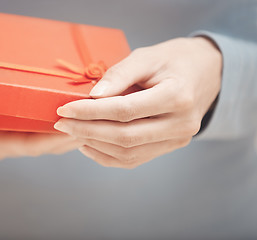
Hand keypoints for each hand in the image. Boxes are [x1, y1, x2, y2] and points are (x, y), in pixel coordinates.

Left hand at [54, 37, 221, 168]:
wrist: (205, 72)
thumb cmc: (174, 59)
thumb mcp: (147, 56)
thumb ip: (119, 75)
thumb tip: (93, 97)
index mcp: (177, 97)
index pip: (125, 110)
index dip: (90, 112)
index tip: (64, 109)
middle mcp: (180, 124)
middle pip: (125, 137)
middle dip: (87, 131)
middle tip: (62, 123)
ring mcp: (177, 140)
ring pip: (128, 153)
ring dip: (96, 145)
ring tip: (74, 132)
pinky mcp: (170, 146)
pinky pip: (135, 159)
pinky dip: (108, 156)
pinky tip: (90, 144)